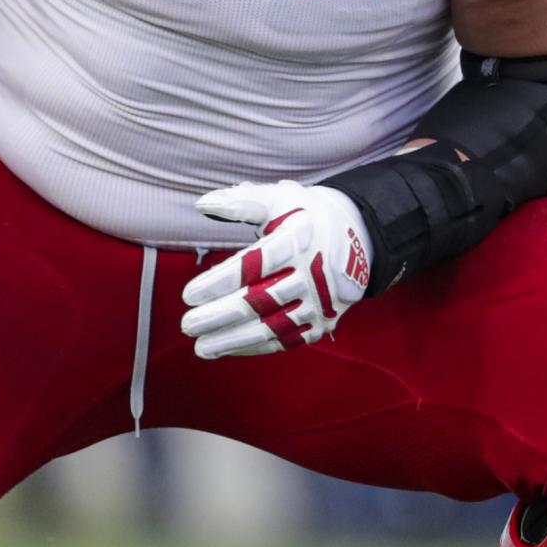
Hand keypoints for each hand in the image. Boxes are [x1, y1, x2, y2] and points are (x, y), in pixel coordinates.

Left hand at [178, 181, 372, 358]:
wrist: (358, 238)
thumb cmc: (306, 216)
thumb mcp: (280, 198)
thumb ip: (241, 202)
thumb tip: (203, 204)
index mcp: (298, 240)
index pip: (254, 265)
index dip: (219, 282)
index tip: (188, 294)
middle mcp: (311, 274)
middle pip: (259, 300)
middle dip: (219, 316)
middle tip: (188, 324)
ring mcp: (318, 302)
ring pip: (270, 326)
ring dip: (232, 339)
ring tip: (201, 346)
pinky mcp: (322, 322)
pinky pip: (285, 340)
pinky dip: (255, 347)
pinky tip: (228, 348)